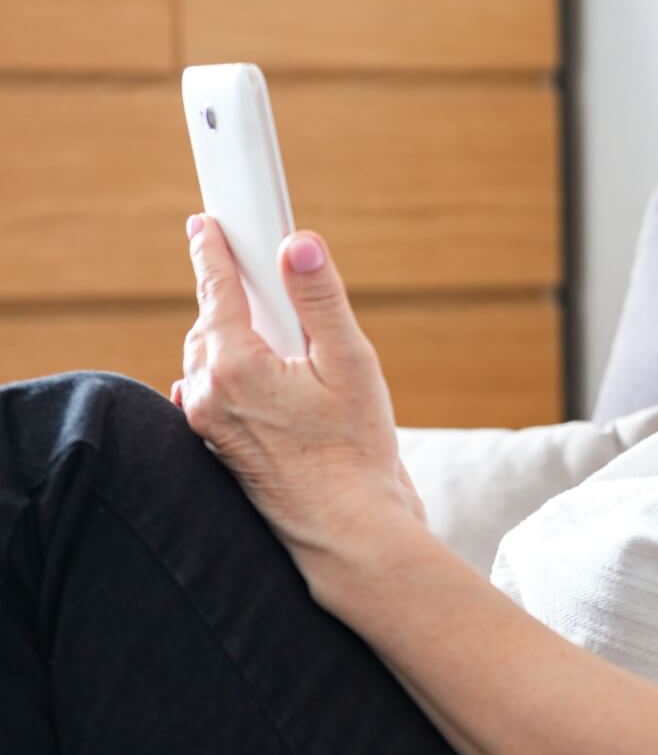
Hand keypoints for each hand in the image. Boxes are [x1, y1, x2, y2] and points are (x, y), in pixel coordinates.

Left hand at [176, 214, 427, 576]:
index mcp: (236, 366)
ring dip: (231, 334)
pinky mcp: (217, 448)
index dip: (213, 251)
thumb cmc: (355, 451)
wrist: (345, 529)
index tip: (205, 224)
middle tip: (261, 273)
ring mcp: (207, 425)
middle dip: (230, 294)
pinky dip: (226, 371)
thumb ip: (320, 299)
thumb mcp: (351, 363)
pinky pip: (208, 393)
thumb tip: (299, 244)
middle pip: (210, 322)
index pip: (217, 290)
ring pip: (207, 358)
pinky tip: (258, 374)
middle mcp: (208, 395)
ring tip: (277, 331)